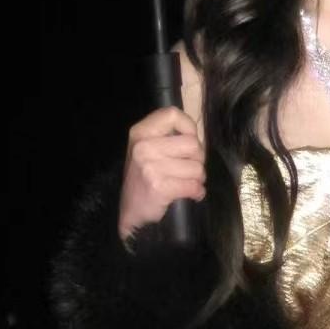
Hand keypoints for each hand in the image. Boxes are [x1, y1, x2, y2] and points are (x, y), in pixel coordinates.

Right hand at [118, 106, 205, 242]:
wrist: (131, 214)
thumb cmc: (144, 179)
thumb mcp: (148, 150)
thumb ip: (168, 137)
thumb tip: (196, 135)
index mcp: (140, 132)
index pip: (173, 114)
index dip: (189, 127)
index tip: (188, 141)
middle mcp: (143, 147)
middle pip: (193, 143)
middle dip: (198, 159)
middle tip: (189, 169)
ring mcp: (150, 167)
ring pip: (197, 167)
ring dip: (198, 178)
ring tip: (187, 183)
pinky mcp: (159, 187)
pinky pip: (193, 185)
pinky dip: (197, 192)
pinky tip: (191, 194)